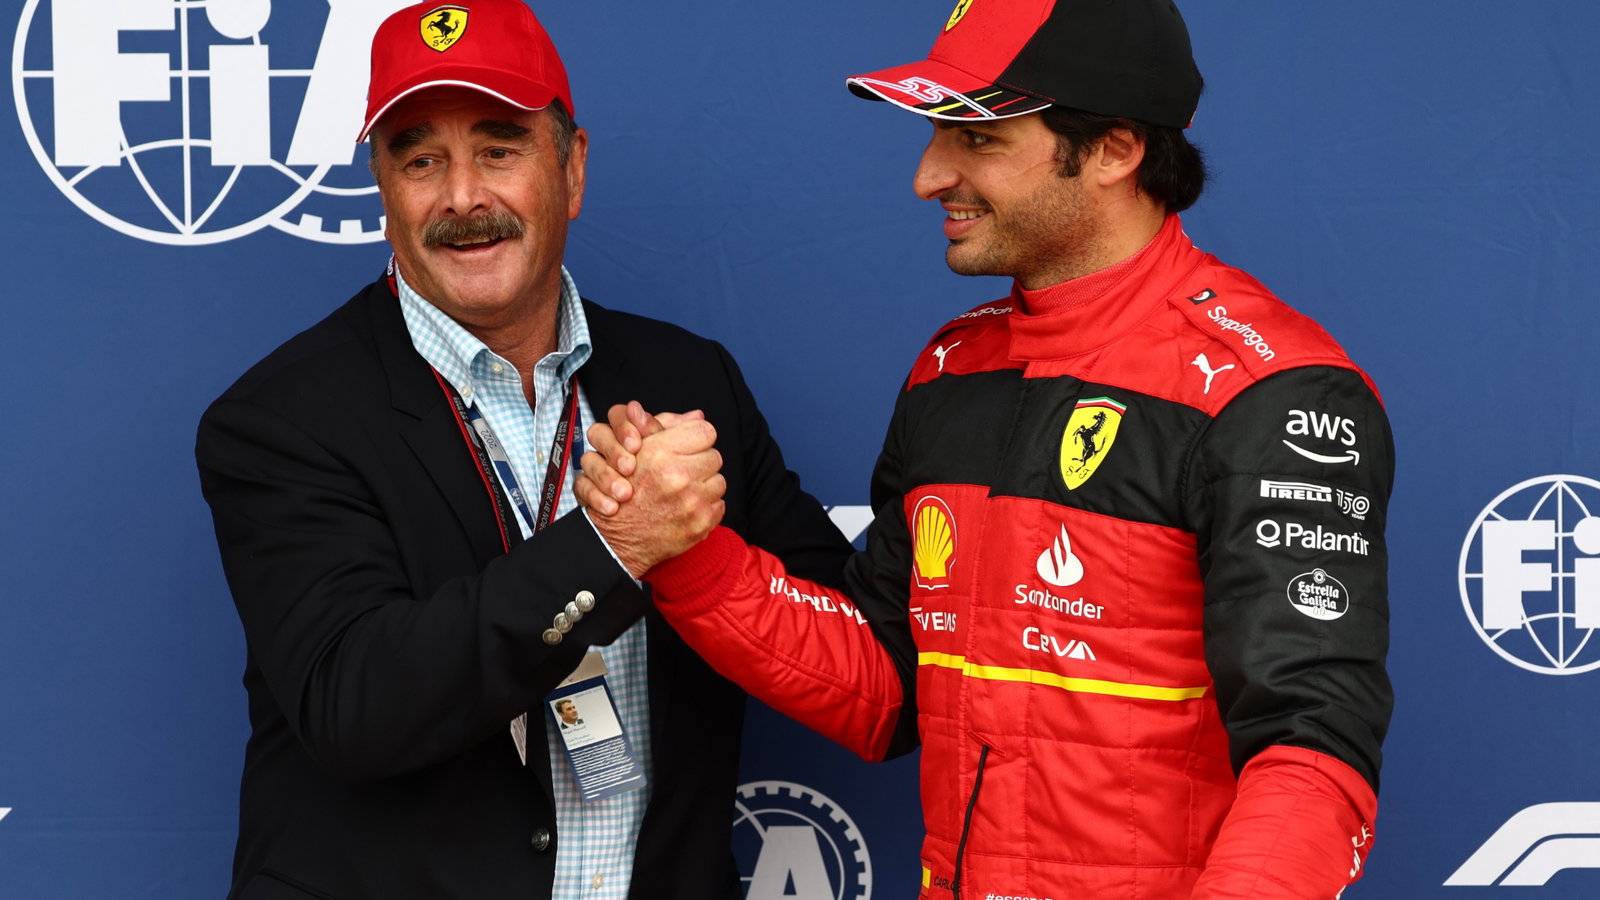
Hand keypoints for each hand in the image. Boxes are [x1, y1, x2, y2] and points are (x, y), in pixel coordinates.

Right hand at [576, 403, 724, 576]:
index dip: (695, 438)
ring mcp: (692, 501)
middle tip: (683, 471)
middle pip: (714, 455)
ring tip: (683, 490)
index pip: (705, 431)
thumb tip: (697, 415)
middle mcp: (678, 475)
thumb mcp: (638, 451)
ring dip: (704, 484)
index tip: (687, 447)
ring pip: (719, 480)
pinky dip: (706, 506)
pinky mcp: (701, 523)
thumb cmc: (625, 490)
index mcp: (661, 452)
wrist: (617, 539)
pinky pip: (720, 504)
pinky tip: (686, 507)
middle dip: (700, 462)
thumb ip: (665, 427)